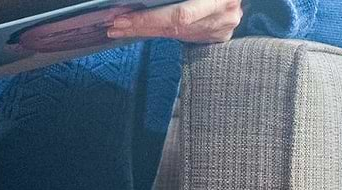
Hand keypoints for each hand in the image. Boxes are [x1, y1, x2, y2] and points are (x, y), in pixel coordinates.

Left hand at [106, 0, 242, 43]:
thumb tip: (143, 1)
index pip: (179, 15)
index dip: (149, 18)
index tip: (123, 17)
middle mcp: (224, 15)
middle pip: (175, 27)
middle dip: (142, 25)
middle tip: (116, 26)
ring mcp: (222, 28)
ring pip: (178, 33)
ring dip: (147, 30)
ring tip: (123, 27)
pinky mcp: (218, 34)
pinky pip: (185, 35)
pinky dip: (162, 31)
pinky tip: (143, 28)